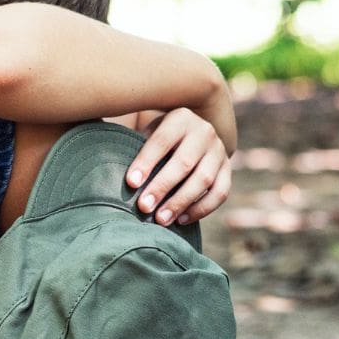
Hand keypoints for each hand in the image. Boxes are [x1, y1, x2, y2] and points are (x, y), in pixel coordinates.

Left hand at [124, 108, 232, 225]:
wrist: (194, 134)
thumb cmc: (160, 138)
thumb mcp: (149, 132)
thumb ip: (136, 146)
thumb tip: (111, 172)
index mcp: (180, 118)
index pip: (161, 140)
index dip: (146, 162)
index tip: (130, 183)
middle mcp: (204, 131)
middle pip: (183, 163)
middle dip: (162, 187)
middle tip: (143, 207)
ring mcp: (219, 151)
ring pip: (203, 180)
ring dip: (180, 202)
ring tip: (160, 219)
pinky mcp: (228, 170)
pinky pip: (220, 193)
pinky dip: (201, 209)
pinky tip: (181, 220)